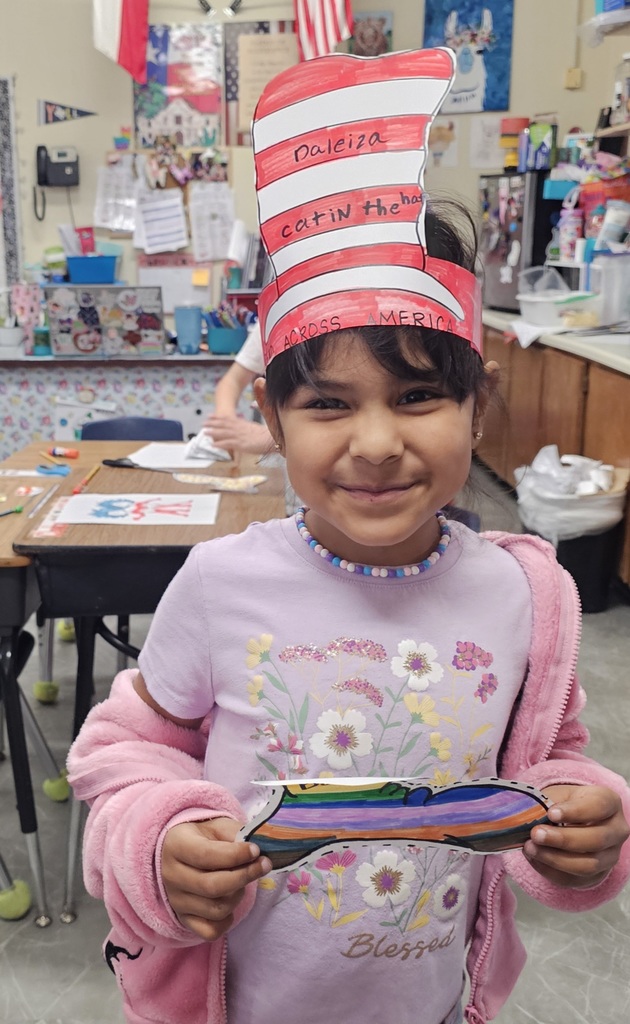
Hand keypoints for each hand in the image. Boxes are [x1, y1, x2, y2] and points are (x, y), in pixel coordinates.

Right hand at [161, 817, 271, 939]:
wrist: (181, 853)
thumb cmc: (203, 837)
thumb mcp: (218, 826)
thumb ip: (236, 834)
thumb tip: (257, 850)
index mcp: (176, 845)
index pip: (206, 855)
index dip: (236, 855)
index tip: (256, 850)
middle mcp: (171, 875)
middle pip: (212, 886)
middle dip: (244, 876)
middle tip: (263, 865)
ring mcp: (176, 901)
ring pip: (215, 910)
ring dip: (238, 895)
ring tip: (243, 881)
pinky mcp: (183, 919)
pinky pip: (210, 931)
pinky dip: (227, 921)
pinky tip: (231, 902)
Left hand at [204, 415, 271, 454]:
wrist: (271, 439)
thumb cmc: (266, 435)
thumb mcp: (255, 427)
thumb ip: (247, 425)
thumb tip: (248, 419)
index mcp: (242, 424)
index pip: (227, 419)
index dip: (217, 417)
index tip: (210, 416)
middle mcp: (239, 428)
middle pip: (223, 425)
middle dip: (212, 424)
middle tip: (203, 424)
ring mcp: (239, 436)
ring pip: (223, 433)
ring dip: (213, 433)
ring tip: (205, 433)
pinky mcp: (241, 444)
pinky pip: (228, 444)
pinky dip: (220, 444)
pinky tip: (213, 445)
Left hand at [523, 784, 629, 887]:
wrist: (573, 823)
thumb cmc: (566, 805)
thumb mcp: (559, 795)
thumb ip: (548, 802)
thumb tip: (530, 815)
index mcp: (609, 802)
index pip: (599, 806)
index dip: (575, 812)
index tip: (551, 814)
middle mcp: (616, 830)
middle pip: (596, 840)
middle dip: (563, 839)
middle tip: (536, 834)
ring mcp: (610, 856)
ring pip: (588, 865)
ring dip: (555, 859)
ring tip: (530, 848)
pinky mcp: (596, 876)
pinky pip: (574, 880)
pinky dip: (550, 871)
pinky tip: (534, 859)